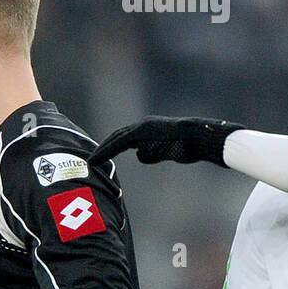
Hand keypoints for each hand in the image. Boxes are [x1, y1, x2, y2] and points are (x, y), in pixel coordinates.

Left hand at [90, 116, 243, 168]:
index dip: (110, 148)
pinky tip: (98, 160)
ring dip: (101, 151)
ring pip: (116, 139)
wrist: (199, 138)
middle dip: (101, 149)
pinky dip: (108, 151)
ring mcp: (142, 128)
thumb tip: (140, 155)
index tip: (98, 158)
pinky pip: (120, 142)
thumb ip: (151, 152)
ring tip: (89, 162)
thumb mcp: (165, 151)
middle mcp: (142, 125)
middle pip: (116, 137)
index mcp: (147, 129)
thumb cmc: (188, 146)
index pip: (123, 139)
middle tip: (88, 160)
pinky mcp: (142, 132)